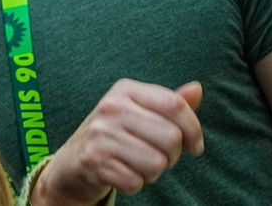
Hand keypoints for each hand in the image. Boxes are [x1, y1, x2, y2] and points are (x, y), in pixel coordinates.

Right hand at [31, 80, 202, 204]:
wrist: (74, 160)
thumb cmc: (116, 135)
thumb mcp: (140, 112)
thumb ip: (169, 104)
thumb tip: (197, 88)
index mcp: (125, 90)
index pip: (175, 105)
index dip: (194, 129)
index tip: (194, 145)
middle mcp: (111, 107)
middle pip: (171, 137)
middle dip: (171, 155)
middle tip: (155, 155)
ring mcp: (100, 133)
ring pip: (157, 163)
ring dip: (152, 172)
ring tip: (135, 164)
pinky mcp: (93, 159)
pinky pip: (136, 181)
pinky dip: (134, 184)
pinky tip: (121, 173)